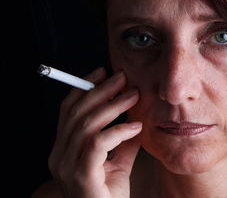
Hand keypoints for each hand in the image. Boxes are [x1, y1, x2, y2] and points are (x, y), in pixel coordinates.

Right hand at [48, 67, 141, 197]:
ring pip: (86, 124)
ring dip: (112, 105)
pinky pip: (98, 143)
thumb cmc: (110, 193)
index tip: (103, 72)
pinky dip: (119, 130)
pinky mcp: (82, 175)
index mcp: (64, 149)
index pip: (68, 110)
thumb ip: (123, 140)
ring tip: (133, 95)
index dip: (84, 88)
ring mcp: (67, 166)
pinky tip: (136, 126)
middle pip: (76, 112)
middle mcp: (59, 156)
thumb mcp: (118, 161)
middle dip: (100, 90)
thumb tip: (136, 117)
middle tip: (122, 77)